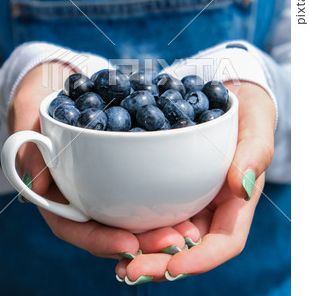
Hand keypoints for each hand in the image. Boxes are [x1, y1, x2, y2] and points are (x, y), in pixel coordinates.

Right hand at [7, 63, 200, 259]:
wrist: (62, 81)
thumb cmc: (39, 97)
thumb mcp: (26, 114)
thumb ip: (28, 145)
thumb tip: (36, 188)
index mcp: (56, 190)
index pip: (74, 226)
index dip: (99, 240)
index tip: (127, 244)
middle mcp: (83, 191)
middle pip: (110, 226)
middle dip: (141, 240)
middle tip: (174, 241)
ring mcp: (106, 178)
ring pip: (131, 211)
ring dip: (160, 223)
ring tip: (189, 228)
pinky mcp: (127, 161)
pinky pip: (146, 179)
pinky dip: (166, 190)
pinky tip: (191, 193)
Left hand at [115, 82, 275, 282]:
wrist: (229, 99)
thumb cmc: (248, 113)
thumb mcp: (256, 126)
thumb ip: (254, 155)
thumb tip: (242, 188)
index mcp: (235, 202)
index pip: (223, 242)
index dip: (201, 259)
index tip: (175, 266)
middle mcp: (210, 208)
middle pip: (189, 248)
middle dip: (162, 263)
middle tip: (132, 270)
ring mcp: (187, 199)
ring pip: (166, 235)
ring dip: (143, 251)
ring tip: (119, 261)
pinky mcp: (168, 186)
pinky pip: (151, 211)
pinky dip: (133, 226)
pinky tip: (113, 231)